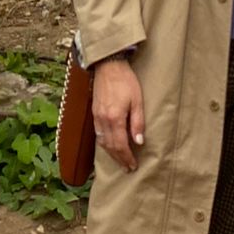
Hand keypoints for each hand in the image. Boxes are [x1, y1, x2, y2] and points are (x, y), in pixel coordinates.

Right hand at [91, 56, 144, 171]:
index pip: (120, 145)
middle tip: (127, 168)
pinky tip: (110, 146)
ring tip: (120, 160)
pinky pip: (98, 134)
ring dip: (111, 154)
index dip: (127, 158)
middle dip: (119, 159)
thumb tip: (139, 142)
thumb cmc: (126, 81)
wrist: (108, 65)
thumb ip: (138, 122)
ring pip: (102, 142)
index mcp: (115, 118)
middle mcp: (103, 120)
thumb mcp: (137, 101)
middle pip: (110, 146)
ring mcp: (97, 116)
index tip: (133, 166)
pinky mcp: (94, 112)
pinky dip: (104, 144)